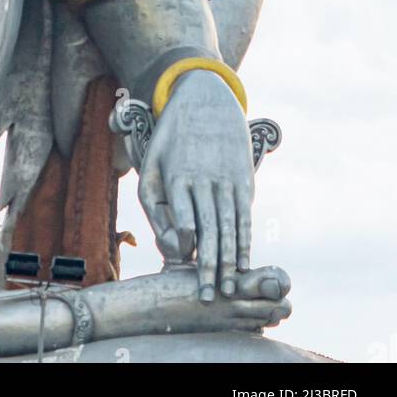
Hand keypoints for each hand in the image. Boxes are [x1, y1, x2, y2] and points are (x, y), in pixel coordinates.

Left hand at [138, 69, 254, 299]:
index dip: (187, 249)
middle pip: (210, 231)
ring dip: (231, 261)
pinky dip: (245, 242)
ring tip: (229, 289)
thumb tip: (175, 246)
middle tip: (208, 298)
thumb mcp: (150, 166)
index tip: (187, 272)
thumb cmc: (171, 141)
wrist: (205, 98)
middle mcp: (205, 179)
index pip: (184, 221)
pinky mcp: (244, 180)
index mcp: (178, 176)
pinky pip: (245, 217)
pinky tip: (245, 264)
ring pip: (230, 228)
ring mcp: (227, 180)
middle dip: (210, 267)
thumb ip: (155, 208)